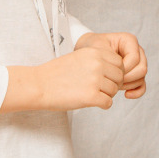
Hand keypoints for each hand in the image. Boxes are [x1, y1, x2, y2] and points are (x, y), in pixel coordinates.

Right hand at [3, 45, 124, 111]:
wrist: (39, 85)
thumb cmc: (56, 73)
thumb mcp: (79, 57)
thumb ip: (98, 60)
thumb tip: (118, 70)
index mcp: (95, 52)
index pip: (119, 63)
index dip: (114, 72)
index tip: (104, 78)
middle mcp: (97, 64)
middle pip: (120, 77)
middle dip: (112, 84)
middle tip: (98, 88)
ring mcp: (95, 80)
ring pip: (114, 91)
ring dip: (106, 95)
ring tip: (91, 94)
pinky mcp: (91, 96)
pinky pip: (108, 103)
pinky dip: (102, 105)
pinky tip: (90, 102)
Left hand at [78, 31, 146, 98]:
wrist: (87, 54)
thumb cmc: (91, 48)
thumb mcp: (97, 48)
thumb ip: (109, 57)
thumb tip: (122, 70)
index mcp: (130, 41)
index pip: (134, 58)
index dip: (123, 68)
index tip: (109, 72)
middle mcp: (137, 51)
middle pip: (142, 68)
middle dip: (127, 78)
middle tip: (111, 80)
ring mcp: (138, 63)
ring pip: (141, 78)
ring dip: (129, 84)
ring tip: (113, 85)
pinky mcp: (136, 74)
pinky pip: (142, 85)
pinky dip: (137, 92)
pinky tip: (126, 95)